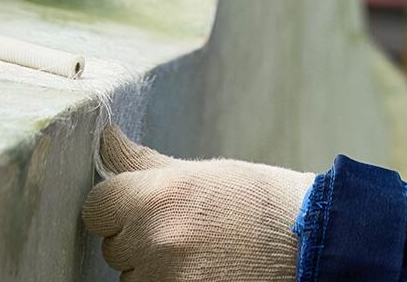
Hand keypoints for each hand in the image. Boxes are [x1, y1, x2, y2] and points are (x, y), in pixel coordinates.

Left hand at [82, 125, 314, 281]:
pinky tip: (202, 271)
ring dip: (153, 269)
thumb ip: (143, 163)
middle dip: (139, 239)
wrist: (310, 245)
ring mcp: (170, 280)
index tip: (137, 206)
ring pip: (131, 278)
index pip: (95, 208)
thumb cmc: (256, 202)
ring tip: (199, 253)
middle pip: (113, 246)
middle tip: (185, 229)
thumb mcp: (199, 172)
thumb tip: (107, 138)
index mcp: (157, 197)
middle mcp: (157, 241)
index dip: (114, 207)